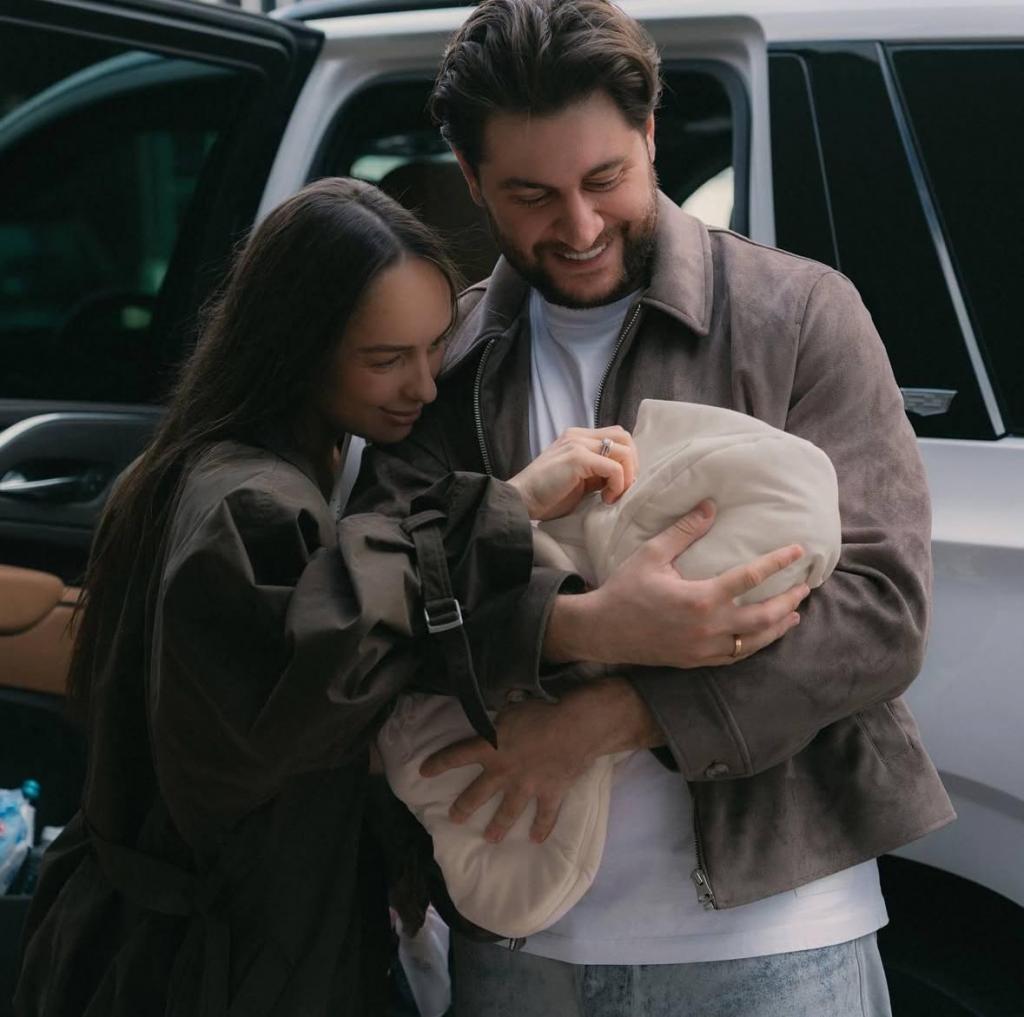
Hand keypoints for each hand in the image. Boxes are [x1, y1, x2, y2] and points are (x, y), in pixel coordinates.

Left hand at [419, 680, 660, 843]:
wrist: (573, 728)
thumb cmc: (541, 712)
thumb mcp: (512, 708)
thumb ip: (499, 720)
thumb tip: (493, 717)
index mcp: (490, 748)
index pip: (456, 756)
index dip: (438, 763)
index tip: (424, 771)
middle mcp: (503, 772)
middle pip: (477, 793)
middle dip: (464, 807)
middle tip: (454, 818)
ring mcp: (526, 787)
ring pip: (506, 812)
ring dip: (498, 826)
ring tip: (490, 838)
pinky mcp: (549, 794)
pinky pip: (544, 816)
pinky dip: (541, 828)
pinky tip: (537, 839)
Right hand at [507, 426, 636, 519]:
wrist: (520, 500)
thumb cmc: (546, 496)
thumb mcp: (578, 480)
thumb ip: (597, 473)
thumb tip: (623, 478)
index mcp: (577, 438)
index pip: (617, 438)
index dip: (626, 461)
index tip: (619, 486)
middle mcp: (578, 436)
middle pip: (625, 438)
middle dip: (632, 466)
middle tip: (621, 490)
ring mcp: (577, 444)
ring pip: (624, 451)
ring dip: (626, 477)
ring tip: (612, 496)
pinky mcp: (577, 457)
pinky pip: (614, 467)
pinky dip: (617, 485)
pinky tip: (605, 499)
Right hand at [545, 499, 808, 666]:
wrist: (603, 630)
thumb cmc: (625, 589)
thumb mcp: (652, 554)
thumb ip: (684, 531)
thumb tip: (710, 506)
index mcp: (701, 598)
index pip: (751, 577)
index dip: (778, 562)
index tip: (799, 551)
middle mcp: (709, 627)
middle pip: (764, 616)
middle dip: (788, 600)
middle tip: (804, 587)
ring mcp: (705, 648)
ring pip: (754, 641)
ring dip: (778, 627)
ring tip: (794, 614)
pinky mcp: (698, 660)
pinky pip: (736, 656)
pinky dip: (755, 645)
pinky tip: (762, 636)